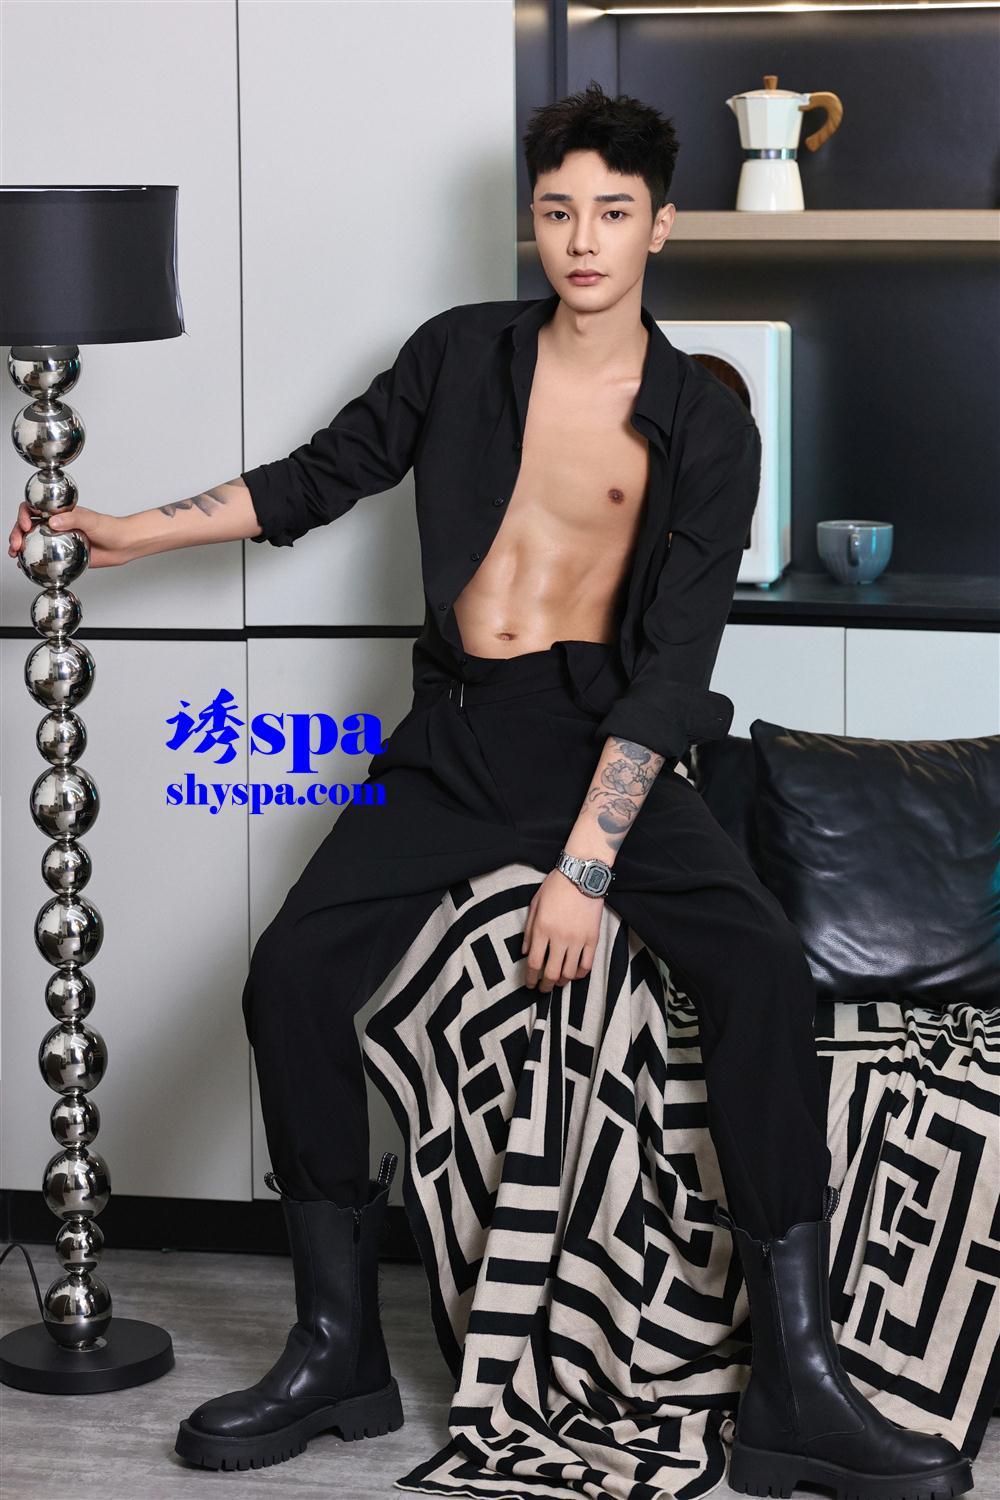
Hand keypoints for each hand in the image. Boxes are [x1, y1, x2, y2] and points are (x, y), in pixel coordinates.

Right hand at [8, 504, 132, 568]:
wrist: (123, 545)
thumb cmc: (110, 528)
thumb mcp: (91, 521)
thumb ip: (73, 519)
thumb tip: (53, 522)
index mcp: (60, 512)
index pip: (35, 508)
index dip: (24, 514)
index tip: (26, 525)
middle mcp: (56, 524)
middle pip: (28, 525)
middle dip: (17, 532)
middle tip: (16, 544)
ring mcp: (58, 539)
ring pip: (33, 540)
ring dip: (20, 546)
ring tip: (15, 555)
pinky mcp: (63, 553)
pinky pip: (45, 556)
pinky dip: (32, 560)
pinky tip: (25, 566)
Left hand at [522, 867, 604, 992]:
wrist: (582, 875)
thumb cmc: (555, 887)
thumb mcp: (535, 905)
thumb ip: (529, 931)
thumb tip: (525, 953)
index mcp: (542, 929)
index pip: (534, 963)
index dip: (530, 978)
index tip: (530, 985)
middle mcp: (559, 938)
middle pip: (551, 973)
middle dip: (545, 986)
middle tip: (543, 989)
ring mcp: (578, 940)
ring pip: (569, 972)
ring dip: (562, 982)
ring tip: (558, 982)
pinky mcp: (593, 939)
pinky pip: (587, 965)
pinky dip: (580, 974)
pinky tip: (574, 974)